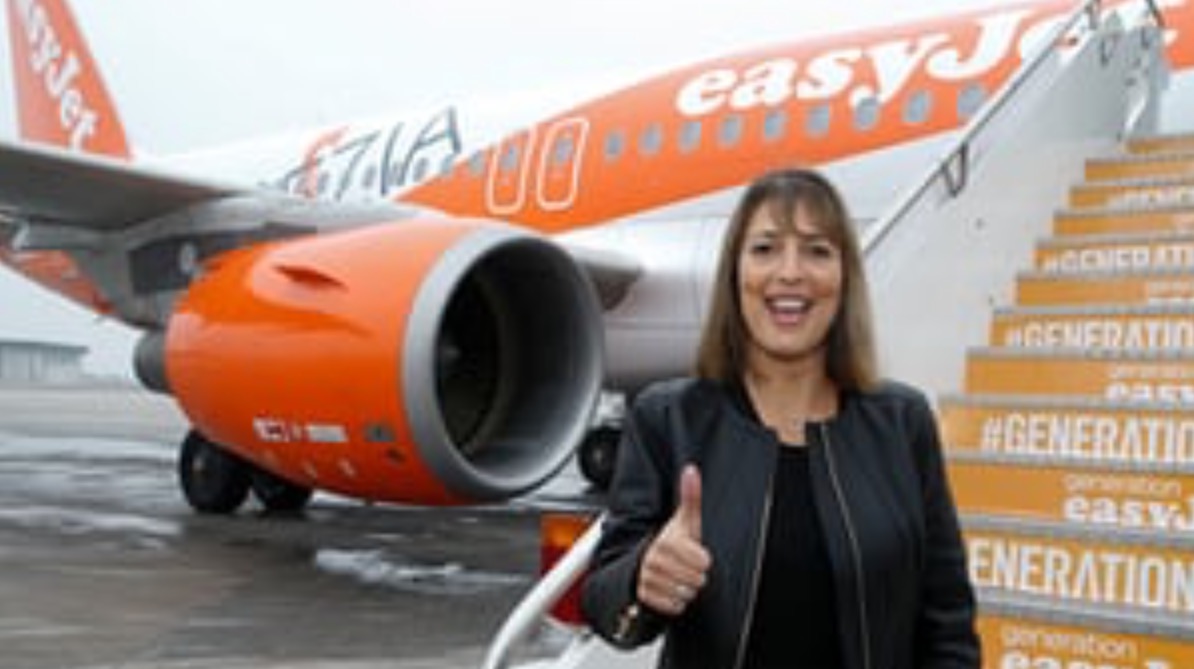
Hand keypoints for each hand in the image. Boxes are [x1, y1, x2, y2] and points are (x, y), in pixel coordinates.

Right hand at [637, 465, 711, 614]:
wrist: (645, 561)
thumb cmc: (672, 541)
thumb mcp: (685, 520)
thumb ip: (691, 496)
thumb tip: (692, 470)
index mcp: (667, 542)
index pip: (703, 562)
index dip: (704, 560)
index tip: (695, 554)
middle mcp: (654, 561)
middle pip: (696, 580)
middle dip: (696, 575)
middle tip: (687, 567)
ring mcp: (649, 579)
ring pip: (686, 594)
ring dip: (687, 588)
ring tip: (679, 576)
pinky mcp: (646, 596)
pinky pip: (675, 607)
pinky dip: (677, 601)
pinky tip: (672, 588)